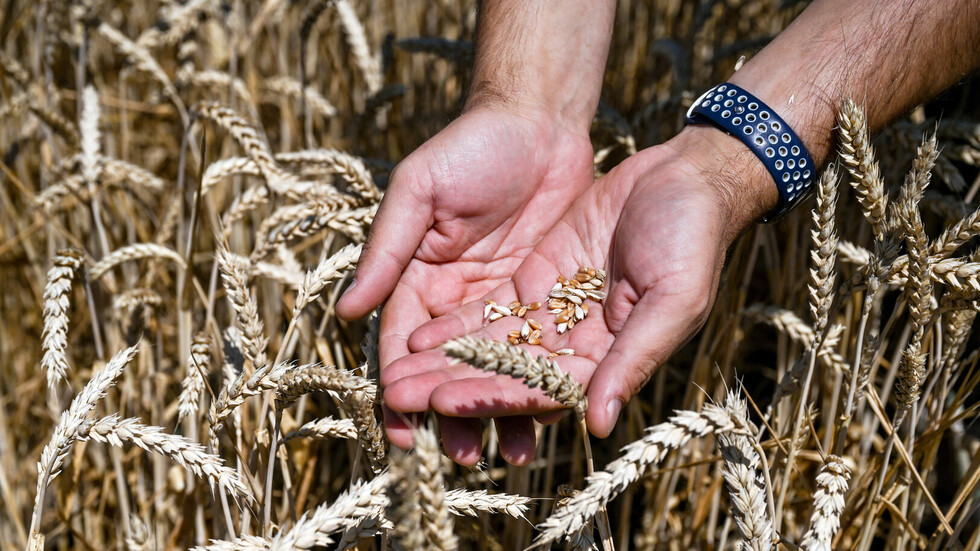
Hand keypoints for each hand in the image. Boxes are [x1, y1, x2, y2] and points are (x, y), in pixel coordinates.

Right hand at [336, 106, 594, 462]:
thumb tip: (345, 312)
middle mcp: (455, 298)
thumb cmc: (469, 147)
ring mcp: (499, 301)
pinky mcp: (541, 297)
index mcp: (417, 277)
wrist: (538, 121)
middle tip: (460, 457)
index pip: (403, 342)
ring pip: (496, 367)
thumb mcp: (419, 192)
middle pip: (450, 367)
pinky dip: (540, 380)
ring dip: (499, 409)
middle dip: (453, 412)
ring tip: (512, 452)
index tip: (400, 429)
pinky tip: (551, 414)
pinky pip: (537, 347)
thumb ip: (387, 250)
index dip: (401, 385)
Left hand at [381, 126, 776, 462]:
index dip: (492, 398)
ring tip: (393, 378)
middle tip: (397, 399)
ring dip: (443, 363)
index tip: (442, 404)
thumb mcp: (673, 299)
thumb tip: (596, 424)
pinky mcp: (537, 277)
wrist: (685, 177)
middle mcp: (576, 344)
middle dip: (451, 387)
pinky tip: (416, 336)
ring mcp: (553, 312)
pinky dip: (456, 325)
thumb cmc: (693, 238)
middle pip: (505, 375)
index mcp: (609, 360)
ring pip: (489, 346)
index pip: (541, 389)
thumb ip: (633, 359)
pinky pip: (491, 309)